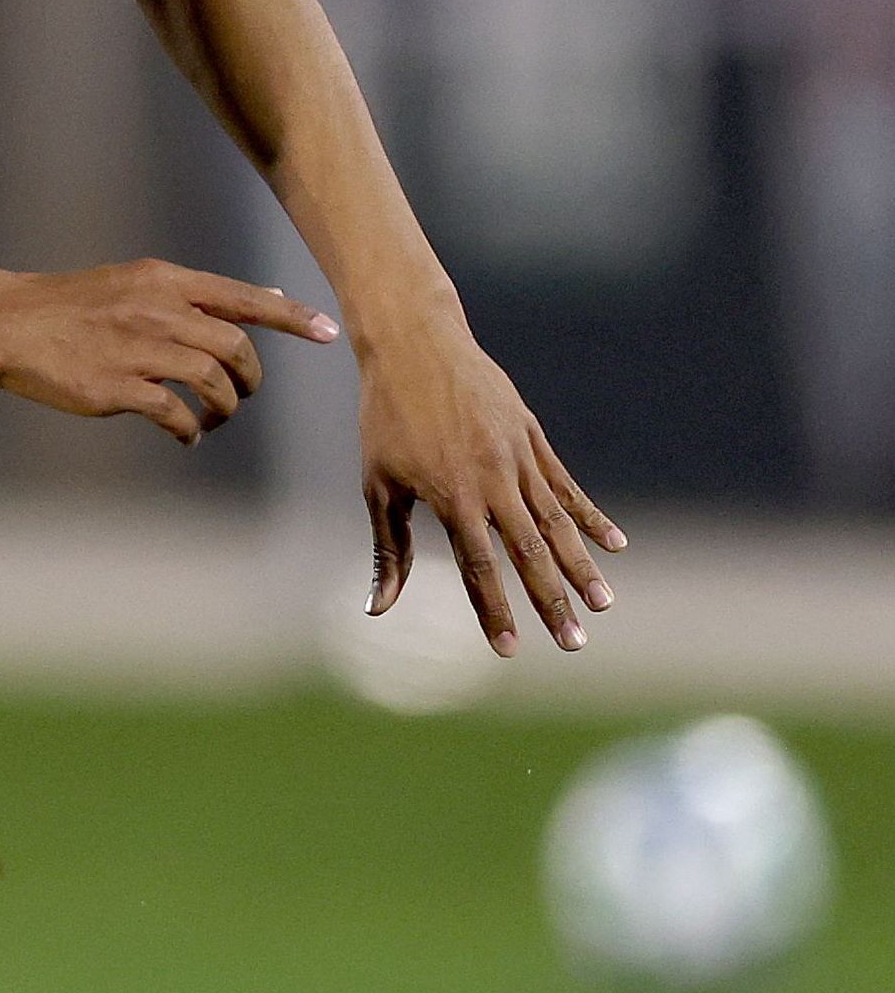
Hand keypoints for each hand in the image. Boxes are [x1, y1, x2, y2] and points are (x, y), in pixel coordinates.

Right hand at [0, 258, 336, 442]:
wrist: (2, 321)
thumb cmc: (67, 305)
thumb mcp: (133, 283)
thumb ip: (195, 295)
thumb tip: (265, 299)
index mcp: (162, 280)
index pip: (243, 297)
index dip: (292, 317)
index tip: (329, 332)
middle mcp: (155, 309)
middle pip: (235, 347)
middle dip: (250, 379)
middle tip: (241, 394)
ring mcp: (136, 348)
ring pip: (213, 381)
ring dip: (225, 408)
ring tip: (213, 419)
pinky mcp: (116, 386)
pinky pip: (175, 413)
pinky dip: (190, 429)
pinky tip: (183, 434)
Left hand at [357, 316, 623, 653]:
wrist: (415, 344)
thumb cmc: (386, 418)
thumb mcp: (378, 483)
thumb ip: (388, 548)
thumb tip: (378, 608)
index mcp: (451, 495)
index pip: (478, 565)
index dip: (493, 608)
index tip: (508, 649)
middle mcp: (491, 479)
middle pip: (528, 551)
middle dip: (551, 600)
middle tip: (574, 642)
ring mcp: (517, 457)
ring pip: (556, 521)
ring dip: (581, 565)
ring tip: (604, 604)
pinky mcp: (532, 437)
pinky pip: (566, 484)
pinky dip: (590, 516)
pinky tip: (616, 545)